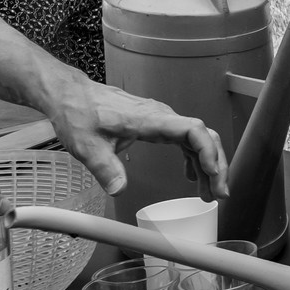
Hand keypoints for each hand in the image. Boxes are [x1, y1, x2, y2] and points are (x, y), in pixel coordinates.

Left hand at [38, 69, 227, 199]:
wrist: (70, 95)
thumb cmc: (79, 113)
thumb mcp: (87, 146)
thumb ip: (105, 168)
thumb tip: (119, 189)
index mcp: (151, 119)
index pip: (192, 130)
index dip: (208, 152)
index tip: (212, 175)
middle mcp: (161, 116)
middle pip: (203, 136)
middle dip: (217, 164)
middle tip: (219, 193)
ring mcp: (161, 119)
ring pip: (197, 139)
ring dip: (208, 165)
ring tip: (209, 193)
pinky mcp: (156, 124)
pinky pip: (184, 140)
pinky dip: (194, 158)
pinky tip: (192, 176)